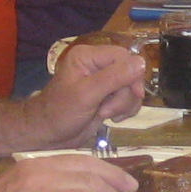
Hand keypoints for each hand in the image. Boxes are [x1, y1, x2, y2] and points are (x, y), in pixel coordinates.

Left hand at [28, 42, 149, 147]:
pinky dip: (125, 110)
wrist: (49, 136)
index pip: (123, 56)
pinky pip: (130, 99)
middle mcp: (97, 65)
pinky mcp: (109, 97)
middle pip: (130, 73)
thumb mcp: (86, 94)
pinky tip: (111, 118)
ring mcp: (104, 82)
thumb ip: (113, 77)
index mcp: (88, 56)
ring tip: (104, 114)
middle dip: (123, 95)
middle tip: (106, 110)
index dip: (132, 74)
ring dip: (123, 105)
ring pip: (132, 88)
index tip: (135, 93)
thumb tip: (141, 62)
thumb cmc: (61, 112)